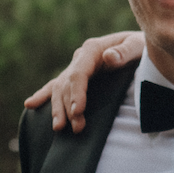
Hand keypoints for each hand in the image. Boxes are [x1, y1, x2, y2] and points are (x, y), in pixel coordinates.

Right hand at [24, 31, 145, 130]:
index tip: (78, 111)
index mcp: (93, 49)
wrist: (143, 44)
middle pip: (67, 85)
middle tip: (76, 128)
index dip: (76, 94)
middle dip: (69, 107)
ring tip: (59, 128)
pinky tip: (30, 105)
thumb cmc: (143, 47)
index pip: (79, 74)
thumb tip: (108, 58)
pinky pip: (57, 86)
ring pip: (60, 88)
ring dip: (58, 108)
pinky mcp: (77, 75)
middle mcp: (81, 57)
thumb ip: (125, 52)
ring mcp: (77, 66)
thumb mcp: (138, 46)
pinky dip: (43, 95)